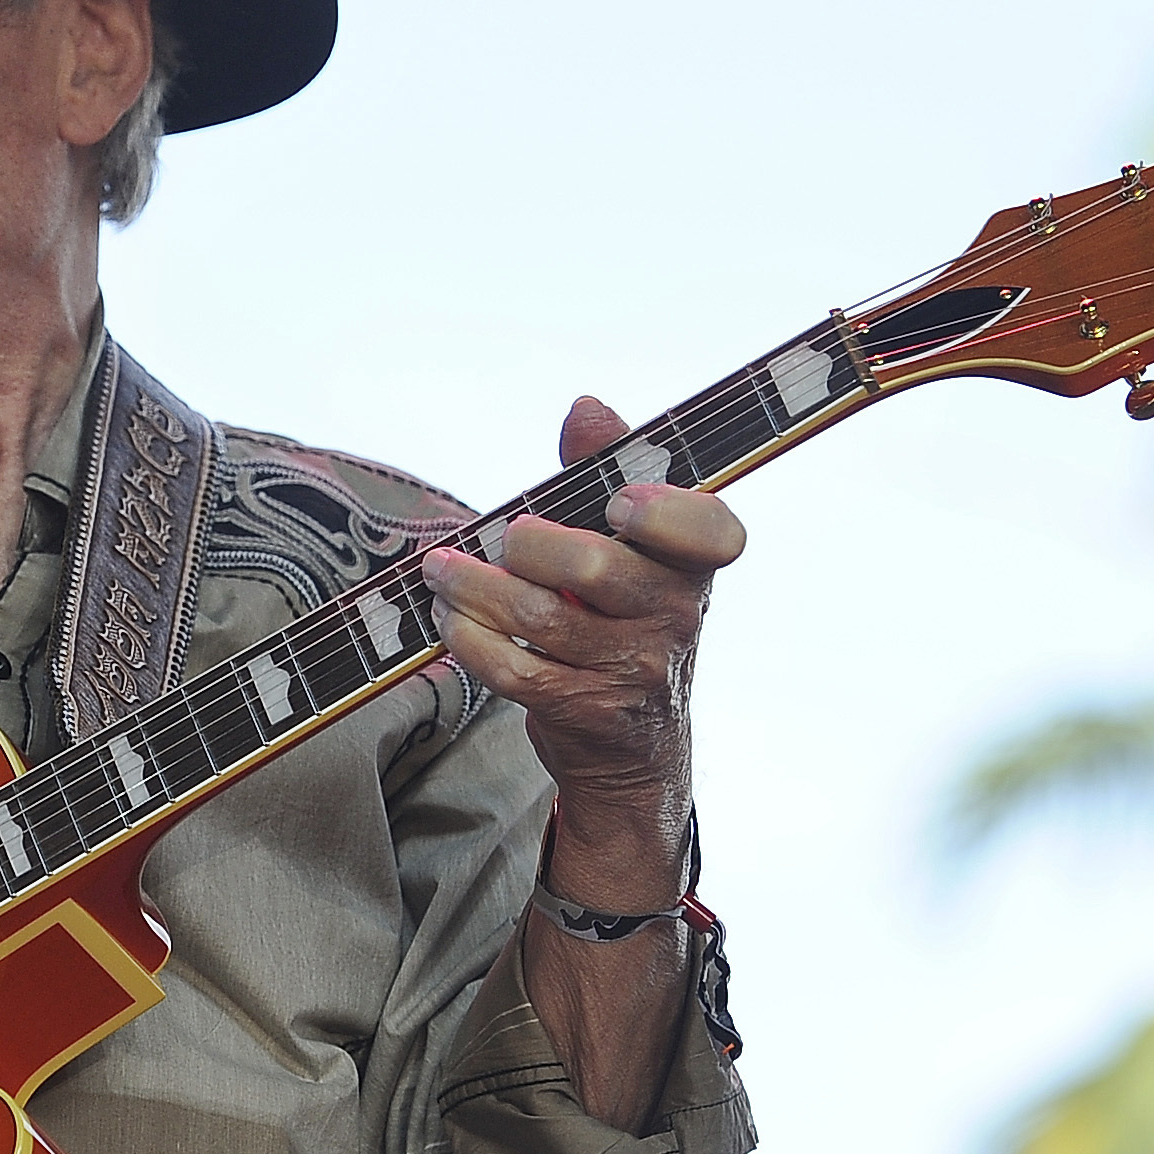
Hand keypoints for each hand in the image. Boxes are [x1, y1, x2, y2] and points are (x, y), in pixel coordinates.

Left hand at [419, 394, 747, 904]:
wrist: (635, 747)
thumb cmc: (622, 619)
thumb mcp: (629, 550)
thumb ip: (605, 472)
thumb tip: (586, 406)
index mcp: (694, 564)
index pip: (711, 532)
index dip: (663, 514)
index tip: (617, 503)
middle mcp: (676, 617)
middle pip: (594, 567)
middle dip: (528, 544)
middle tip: (501, 536)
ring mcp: (633, 670)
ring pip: (538, 618)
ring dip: (473, 587)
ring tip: (442, 570)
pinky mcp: (585, 712)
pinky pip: (513, 670)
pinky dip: (469, 639)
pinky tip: (451, 620)